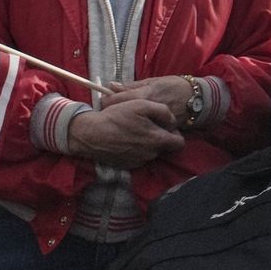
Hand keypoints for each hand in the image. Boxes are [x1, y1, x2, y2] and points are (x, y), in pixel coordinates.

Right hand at [65, 98, 185, 168]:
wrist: (90, 134)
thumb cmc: (117, 116)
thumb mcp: (143, 105)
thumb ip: (163, 111)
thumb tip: (172, 121)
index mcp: (157, 140)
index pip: (179, 144)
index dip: (176, 133)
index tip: (166, 126)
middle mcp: (150, 154)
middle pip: (164, 148)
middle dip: (160, 137)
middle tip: (148, 126)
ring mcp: (138, 161)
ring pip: (151, 152)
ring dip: (147, 143)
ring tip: (134, 130)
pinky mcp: (126, 165)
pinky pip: (138, 157)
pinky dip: (136, 149)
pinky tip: (126, 138)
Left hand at [105, 75, 196, 127]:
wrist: (197, 100)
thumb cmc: (174, 87)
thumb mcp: (153, 82)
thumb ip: (132, 86)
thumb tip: (111, 85)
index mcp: (143, 96)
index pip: (113, 100)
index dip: (105, 102)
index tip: (104, 102)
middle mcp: (145, 112)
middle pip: (118, 115)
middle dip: (113, 115)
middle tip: (113, 114)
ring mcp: (151, 125)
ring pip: (128, 127)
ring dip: (124, 125)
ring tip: (124, 122)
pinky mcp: (157, 134)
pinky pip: (140, 134)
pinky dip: (136, 132)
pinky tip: (136, 129)